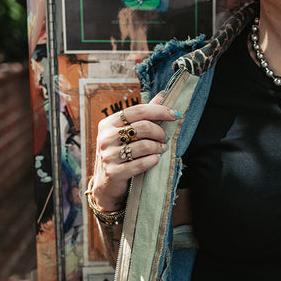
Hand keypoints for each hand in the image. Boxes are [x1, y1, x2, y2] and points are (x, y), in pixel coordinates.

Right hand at [89, 93, 180, 211]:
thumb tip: (161, 96)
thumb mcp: (126, 133)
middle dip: (160, 132)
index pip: (137, 110)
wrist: (106, 185)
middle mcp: (106, 137)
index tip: (175, 114)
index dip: (159, 111)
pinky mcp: (114, 172)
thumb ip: (143, 115)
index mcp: (108, 123)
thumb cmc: (119, 154)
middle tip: (165, 138)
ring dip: (158, 147)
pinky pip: (140, 164)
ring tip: (162, 149)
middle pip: (142, 127)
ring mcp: (108, 155)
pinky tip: (156, 159)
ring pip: (143, 146)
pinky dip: (152, 160)